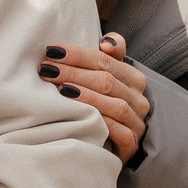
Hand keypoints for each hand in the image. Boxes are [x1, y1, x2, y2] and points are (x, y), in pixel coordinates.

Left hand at [38, 33, 150, 163]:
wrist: (109, 143)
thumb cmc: (101, 104)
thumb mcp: (104, 77)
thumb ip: (107, 56)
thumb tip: (106, 43)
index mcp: (133, 78)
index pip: (105, 60)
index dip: (77, 55)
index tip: (51, 51)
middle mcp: (139, 98)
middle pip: (106, 80)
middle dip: (74, 73)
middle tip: (47, 70)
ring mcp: (137, 122)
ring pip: (115, 105)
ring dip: (87, 96)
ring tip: (61, 90)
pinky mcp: (132, 144)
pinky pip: (121, 132)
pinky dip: (103, 123)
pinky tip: (83, 116)